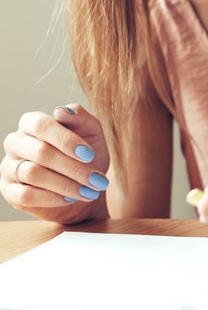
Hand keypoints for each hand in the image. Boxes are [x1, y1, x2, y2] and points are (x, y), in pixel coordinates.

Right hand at [0, 104, 109, 222]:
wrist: (85, 186)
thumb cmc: (87, 155)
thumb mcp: (92, 133)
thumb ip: (80, 117)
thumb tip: (62, 111)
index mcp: (32, 122)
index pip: (42, 125)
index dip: (66, 140)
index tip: (89, 154)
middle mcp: (16, 142)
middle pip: (40, 152)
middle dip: (73, 168)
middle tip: (96, 180)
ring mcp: (8, 167)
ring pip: (33, 174)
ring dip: (66, 184)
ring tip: (89, 191)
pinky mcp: (9, 191)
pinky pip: (26, 195)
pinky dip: (52, 198)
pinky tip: (71, 199)